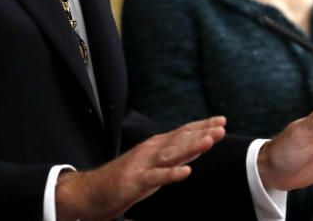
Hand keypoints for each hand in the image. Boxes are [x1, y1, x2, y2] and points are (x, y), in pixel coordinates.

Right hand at [55, 116, 225, 220]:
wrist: (90, 192)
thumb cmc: (127, 179)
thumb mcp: (155, 165)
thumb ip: (176, 156)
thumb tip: (199, 146)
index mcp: (157, 146)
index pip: (184, 132)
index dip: (203, 126)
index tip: (222, 120)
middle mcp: (152, 151)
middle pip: (181, 140)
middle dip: (202, 133)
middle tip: (221, 127)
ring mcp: (144, 164)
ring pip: (172, 154)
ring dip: (192, 147)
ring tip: (210, 141)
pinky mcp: (135, 181)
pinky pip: (156, 177)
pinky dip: (171, 174)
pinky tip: (186, 172)